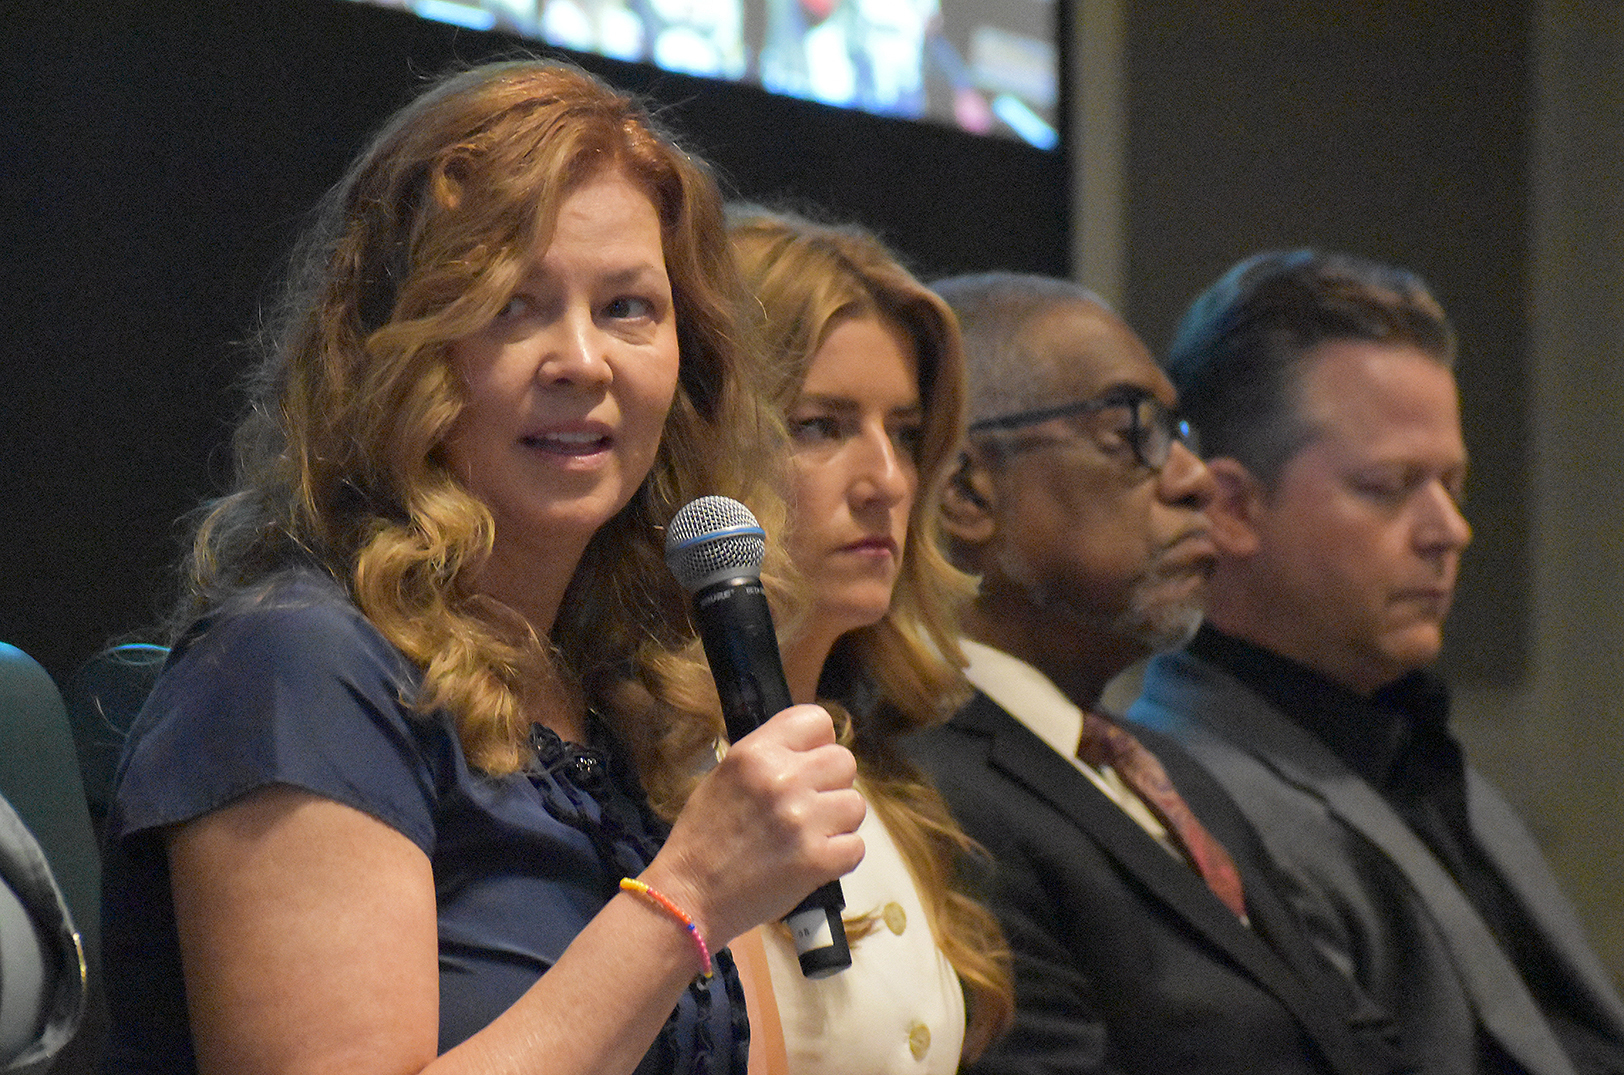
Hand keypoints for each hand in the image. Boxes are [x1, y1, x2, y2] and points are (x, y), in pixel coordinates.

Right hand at [641, 704, 863, 947]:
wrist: (688, 895)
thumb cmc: (702, 836)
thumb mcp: (725, 776)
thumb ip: (768, 757)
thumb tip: (811, 751)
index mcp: (756, 753)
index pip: (817, 721)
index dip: (818, 743)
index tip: (808, 764)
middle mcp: (783, 779)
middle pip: (844, 761)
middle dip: (831, 784)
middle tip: (808, 806)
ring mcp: (803, 820)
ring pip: (856, 805)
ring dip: (837, 822)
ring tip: (808, 836)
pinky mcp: (817, 860)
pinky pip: (856, 847)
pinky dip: (840, 857)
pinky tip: (814, 860)